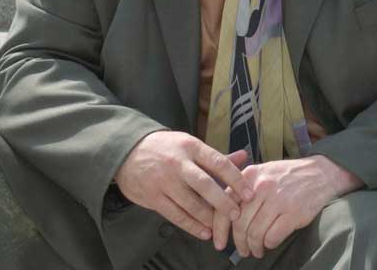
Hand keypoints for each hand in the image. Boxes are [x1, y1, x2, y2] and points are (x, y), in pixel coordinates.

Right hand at [113, 131, 252, 240]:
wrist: (127, 152)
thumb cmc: (165, 148)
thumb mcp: (189, 144)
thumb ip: (216, 156)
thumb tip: (244, 157)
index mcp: (191, 147)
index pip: (219, 163)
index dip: (236, 179)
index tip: (249, 193)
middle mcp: (178, 163)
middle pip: (206, 185)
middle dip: (224, 202)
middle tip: (237, 214)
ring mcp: (164, 181)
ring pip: (191, 203)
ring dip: (209, 217)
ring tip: (222, 226)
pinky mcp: (153, 197)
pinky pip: (175, 214)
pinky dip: (191, 225)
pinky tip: (204, 231)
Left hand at [223, 155, 360, 258]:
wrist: (322, 173)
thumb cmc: (290, 175)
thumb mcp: (264, 172)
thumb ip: (242, 187)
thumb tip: (223, 213)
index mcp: (250, 175)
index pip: (225, 207)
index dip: (219, 229)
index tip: (219, 242)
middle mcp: (261, 187)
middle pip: (240, 225)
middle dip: (239, 243)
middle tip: (242, 250)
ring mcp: (278, 200)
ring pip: (255, 234)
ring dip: (254, 248)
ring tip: (256, 250)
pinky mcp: (293, 213)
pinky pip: (272, 237)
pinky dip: (269, 245)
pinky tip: (270, 244)